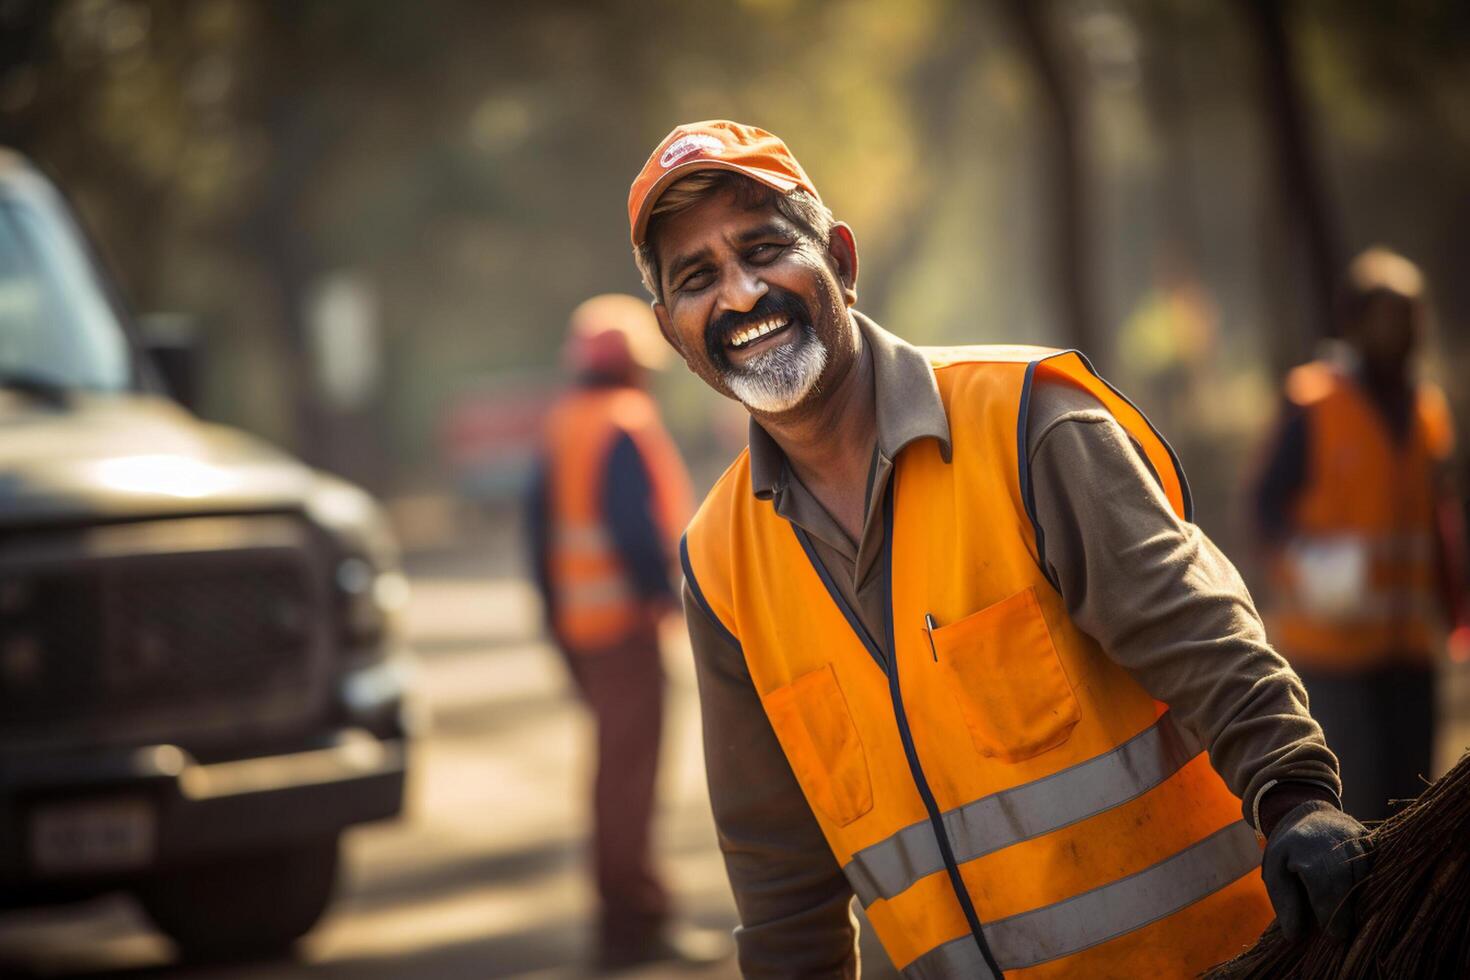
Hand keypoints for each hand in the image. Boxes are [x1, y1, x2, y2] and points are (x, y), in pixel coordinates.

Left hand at [1262, 800, 1371, 940]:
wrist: (1309, 813)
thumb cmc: (1290, 849)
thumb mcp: (1275, 871)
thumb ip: (1284, 902)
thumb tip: (1294, 936)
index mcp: (1308, 851)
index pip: (1326, 888)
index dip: (1331, 915)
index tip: (1334, 936)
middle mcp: (1337, 842)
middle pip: (1350, 885)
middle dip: (1348, 913)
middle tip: (1345, 933)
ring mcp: (1358, 839)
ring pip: (1368, 878)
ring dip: (1363, 900)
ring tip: (1355, 917)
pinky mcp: (1373, 840)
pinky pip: (1380, 867)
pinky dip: (1374, 884)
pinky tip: (1366, 897)